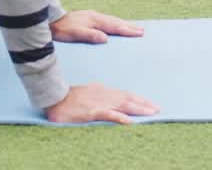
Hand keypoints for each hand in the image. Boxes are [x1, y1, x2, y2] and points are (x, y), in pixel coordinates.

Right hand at [45, 83, 159, 124]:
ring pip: (123, 105)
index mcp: (103, 90)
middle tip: (157, 108)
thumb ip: (100, 96)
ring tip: (151, 113)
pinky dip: (120, 117)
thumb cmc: (69, 97)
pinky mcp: (92, 112)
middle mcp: (104, 94)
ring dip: (138, 109)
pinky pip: (108, 114)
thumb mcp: (88, 93)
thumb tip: (110, 101)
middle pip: (128, 98)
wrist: (54, 98)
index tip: (151, 104)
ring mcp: (98, 102)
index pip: (125, 94)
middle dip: (144, 103)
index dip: (139, 99)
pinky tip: (129, 122)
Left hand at [51, 10, 144, 43]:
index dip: (127, 30)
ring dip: (123, 24)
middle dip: (129, 27)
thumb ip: (90, 35)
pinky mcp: (89, 18)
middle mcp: (95, 16)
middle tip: (142, 31)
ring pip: (112, 20)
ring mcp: (92, 16)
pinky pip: (106, 21)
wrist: (51, 20)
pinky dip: (115, 23)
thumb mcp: (75, 34)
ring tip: (133, 28)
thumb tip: (105, 38)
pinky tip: (115, 26)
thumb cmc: (62, 29)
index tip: (139, 33)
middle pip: (116, 22)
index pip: (115, 26)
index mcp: (95, 20)